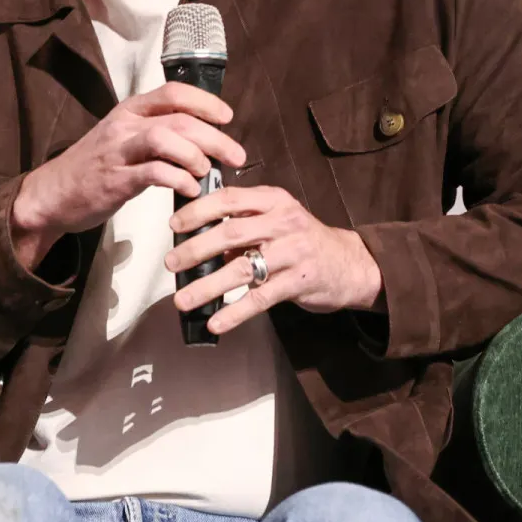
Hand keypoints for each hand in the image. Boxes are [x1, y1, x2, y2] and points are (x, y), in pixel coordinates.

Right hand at [10, 83, 246, 267]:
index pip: (173, 93)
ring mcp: (118, 151)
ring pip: (167, 138)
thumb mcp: (123, 139)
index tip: (227, 117)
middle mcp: (125, 125)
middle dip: (215, 136)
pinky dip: (179, 180)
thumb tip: (203, 140)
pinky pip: (155, 173)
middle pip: (180, 119)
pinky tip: (190, 190)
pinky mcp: (115, 180)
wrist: (52, 194)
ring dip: (196, 155)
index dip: (206, 102)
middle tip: (236, 154)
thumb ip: (157, 133)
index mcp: (130, 110)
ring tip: (207, 172)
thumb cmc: (93, 167)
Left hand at [164, 185, 382, 334]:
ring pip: (241, 269)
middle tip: (170, 264)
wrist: (350, 264)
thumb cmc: (303, 240)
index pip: (230, 198)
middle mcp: (284, 222)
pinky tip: (216, 322)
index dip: (199, 210)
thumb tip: (198, 239)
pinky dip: (234, 313)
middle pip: (231, 233)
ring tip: (183, 300)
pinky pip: (260, 299)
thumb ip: (243, 224)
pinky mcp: (298, 282)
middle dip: (195, 249)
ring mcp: (292, 252)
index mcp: (274, 201)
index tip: (174, 225)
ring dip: (207, 286)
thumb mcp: (277, 220)